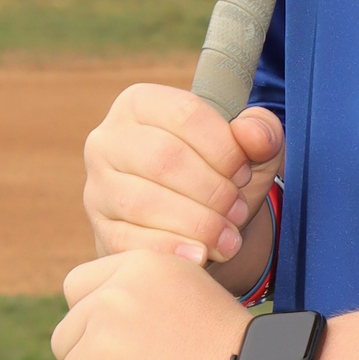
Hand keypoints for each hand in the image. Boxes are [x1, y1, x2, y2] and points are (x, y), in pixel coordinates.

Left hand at [52, 250, 264, 359]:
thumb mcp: (195, 293)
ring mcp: (103, 347)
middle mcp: (114, 298)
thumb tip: (103, 321)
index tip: (123, 344)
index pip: (76, 288)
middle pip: (66, 337)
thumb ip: (148, 297)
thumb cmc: (241, 353)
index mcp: (139, 266)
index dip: (93, 320)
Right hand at [83, 85, 282, 276]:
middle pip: (163, 158)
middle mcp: (108, 139)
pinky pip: (128, 240)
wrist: (192, 226)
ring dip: (197, 223)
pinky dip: (169, 249)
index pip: (186, 113)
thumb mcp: (248, 150)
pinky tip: (200, 256)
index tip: (244, 173)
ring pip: (143, 202)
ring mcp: (98, 185)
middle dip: (212, 189)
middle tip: (238, 211)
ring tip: (228, 239)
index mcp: (140, 103)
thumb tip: (255, 135)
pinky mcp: (100, 229)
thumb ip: (260, 132)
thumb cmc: (217, 176)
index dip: (224, 147)